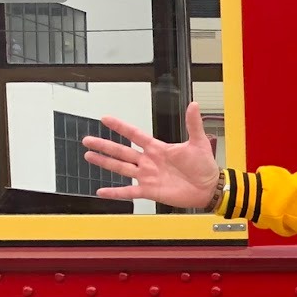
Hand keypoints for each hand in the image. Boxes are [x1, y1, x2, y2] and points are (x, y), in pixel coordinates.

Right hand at [81, 101, 220, 208]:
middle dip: (104, 145)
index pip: (134, 135)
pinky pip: (129, 192)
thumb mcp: (198, 143)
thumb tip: (194, 104)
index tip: (105, 119)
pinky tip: (101, 191)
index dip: (120, 127)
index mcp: (158, 148)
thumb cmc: (205, 166)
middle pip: (121, 151)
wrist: (210, 188)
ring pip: (121, 168)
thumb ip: (193, 124)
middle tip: (87, 140)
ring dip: (104, 162)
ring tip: (89, 156)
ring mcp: (147, 176)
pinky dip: (115, 192)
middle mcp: (149, 161)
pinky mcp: (150, 191)